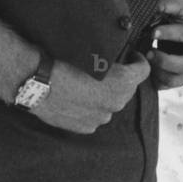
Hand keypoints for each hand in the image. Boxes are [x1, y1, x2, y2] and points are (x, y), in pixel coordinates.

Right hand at [32, 54, 149, 133]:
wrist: (38, 82)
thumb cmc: (65, 62)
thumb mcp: (96, 53)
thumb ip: (116, 60)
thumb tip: (123, 57)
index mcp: (123, 82)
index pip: (144, 70)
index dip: (138, 60)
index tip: (131, 55)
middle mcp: (116, 102)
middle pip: (128, 88)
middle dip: (123, 78)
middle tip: (109, 68)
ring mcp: (101, 117)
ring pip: (112, 103)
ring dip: (107, 94)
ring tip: (91, 83)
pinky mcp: (86, 127)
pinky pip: (96, 115)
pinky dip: (93, 107)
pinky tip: (79, 97)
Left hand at [145, 0, 182, 89]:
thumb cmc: (182, 16)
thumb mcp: (179, 4)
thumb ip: (169, 3)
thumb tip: (155, 7)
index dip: (171, 33)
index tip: (153, 31)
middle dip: (165, 59)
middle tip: (148, 51)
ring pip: (175, 78)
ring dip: (158, 70)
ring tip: (146, 57)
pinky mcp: (179, 79)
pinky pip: (166, 85)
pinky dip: (155, 78)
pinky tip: (148, 65)